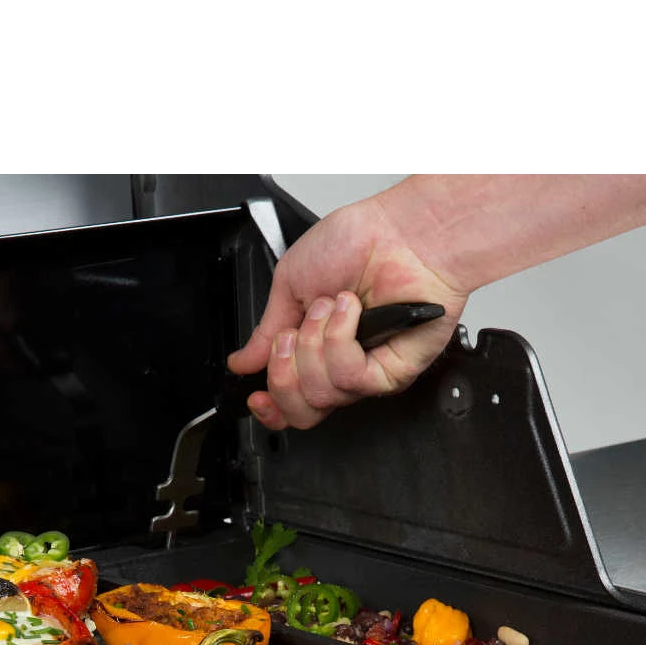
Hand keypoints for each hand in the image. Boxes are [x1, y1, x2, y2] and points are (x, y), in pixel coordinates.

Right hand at [226, 197, 466, 428]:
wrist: (400, 232)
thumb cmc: (359, 243)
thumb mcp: (291, 282)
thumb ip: (266, 328)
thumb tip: (245, 360)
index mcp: (315, 351)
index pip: (291, 402)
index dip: (271, 407)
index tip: (256, 395)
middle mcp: (341, 368)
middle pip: (303, 412)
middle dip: (284, 375)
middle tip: (291, 337)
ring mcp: (367, 373)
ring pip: (322, 395)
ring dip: (314, 345)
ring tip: (329, 307)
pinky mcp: (392, 372)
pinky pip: (350, 377)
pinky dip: (340, 340)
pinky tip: (350, 313)